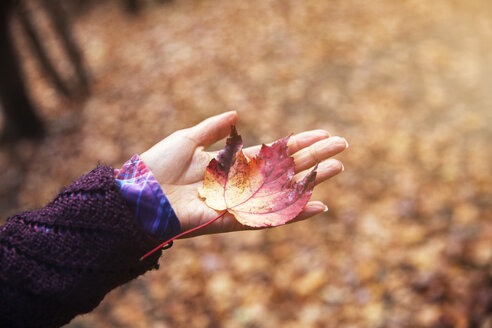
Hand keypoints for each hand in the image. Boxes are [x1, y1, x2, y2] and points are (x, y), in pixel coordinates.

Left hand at [140, 111, 347, 236]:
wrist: (136, 196)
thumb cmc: (157, 167)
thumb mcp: (187, 139)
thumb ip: (213, 128)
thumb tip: (236, 114)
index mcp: (231, 163)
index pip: (273, 151)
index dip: (297, 142)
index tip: (322, 133)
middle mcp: (241, 183)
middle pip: (285, 168)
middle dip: (313, 157)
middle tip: (342, 147)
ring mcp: (240, 202)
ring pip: (284, 190)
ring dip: (312, 179)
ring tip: (338, 167)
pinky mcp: (233, 220)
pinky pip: (270, 217)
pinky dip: (295, 213)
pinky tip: (319, 206)